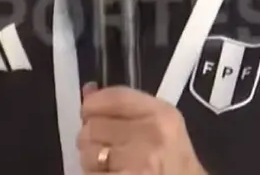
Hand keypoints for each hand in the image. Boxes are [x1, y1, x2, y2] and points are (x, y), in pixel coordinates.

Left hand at [78, 84, 206, 174]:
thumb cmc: (172, 159)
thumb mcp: (161, 124)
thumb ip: (125, 105)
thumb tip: (88, 92)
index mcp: (160, 114)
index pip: (112, 98)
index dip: (92, 104)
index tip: (90, 114)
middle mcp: (150, 135)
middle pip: (93, 126)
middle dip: (92, 137)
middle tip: (106, 146)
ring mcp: (138, 163)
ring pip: (87, 154)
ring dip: (91, 161)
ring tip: (111, 164)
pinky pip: (90, 174)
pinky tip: (111, 174)